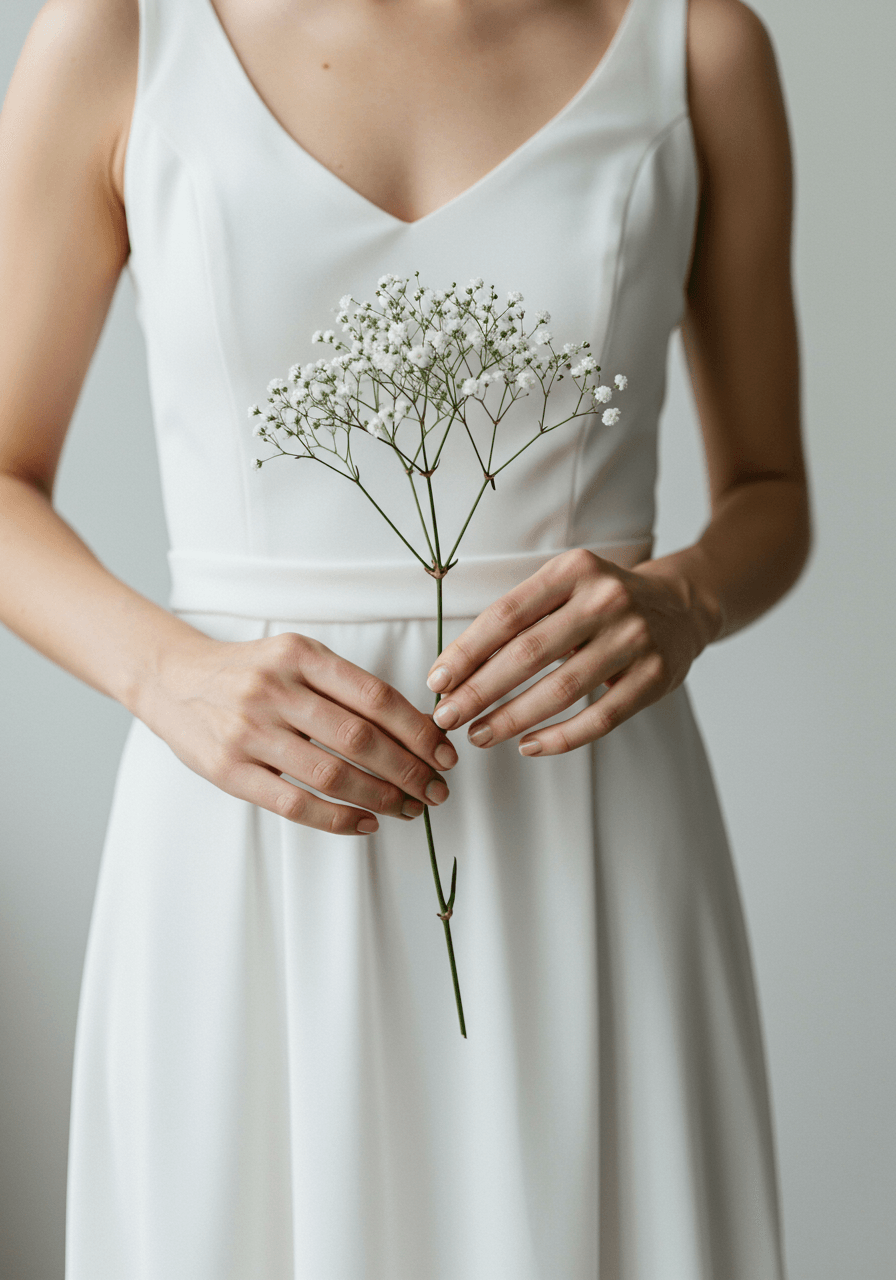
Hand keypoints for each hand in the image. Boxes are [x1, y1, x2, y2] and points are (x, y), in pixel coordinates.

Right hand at [138, 630, 456, 834]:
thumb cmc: (248, 672)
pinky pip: (293, 803)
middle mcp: (275, 689)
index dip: (418, 731)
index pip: (376, 697)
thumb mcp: (294, 657)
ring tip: (408, 809)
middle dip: (409, 770)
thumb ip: (344, 685)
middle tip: (436, 790)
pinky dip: (337, 819)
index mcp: (300, 655)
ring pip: (331, 774)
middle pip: (360, 738)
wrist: (171, 678)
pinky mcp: (228, 769)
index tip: (445, 754)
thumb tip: (415, 727)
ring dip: (381, 798)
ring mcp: (248, 730)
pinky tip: (365, 823)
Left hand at [426, 548, 720, 754]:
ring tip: (479, 735)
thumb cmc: (602, 601)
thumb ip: (519, 619)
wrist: (683, 604)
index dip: (466, 651)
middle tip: (447, 717)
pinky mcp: (656, 677)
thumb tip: (455, 671)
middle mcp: (606, 599)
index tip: (437, 680)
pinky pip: (600, 718)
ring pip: (561, 690)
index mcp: (574, 570)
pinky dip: (560, 738)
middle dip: (480, 690)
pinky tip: (528, 746)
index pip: (507, 615)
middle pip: (529, 654)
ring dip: (512, 719)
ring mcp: (636, 638)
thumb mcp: (565, 587)